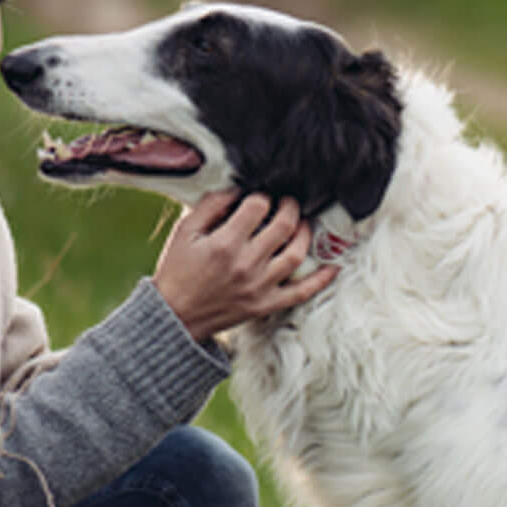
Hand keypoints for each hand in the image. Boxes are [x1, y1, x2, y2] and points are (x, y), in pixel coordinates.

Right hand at [153, 191, 338, 341]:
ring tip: (302, 223)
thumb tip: (236, 189)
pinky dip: (320, 280)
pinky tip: (333, 266)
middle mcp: (246, 264)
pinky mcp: (266, 304)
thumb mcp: (184, 233)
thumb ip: (210, 206)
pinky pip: (301, 292)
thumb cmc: (177, 272)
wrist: (174, 316)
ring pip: (296, 254)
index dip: (261, 196)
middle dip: (289, 207)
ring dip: (305, 233)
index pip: (257, 207)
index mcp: (225, 243)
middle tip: (288, 202)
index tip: (259, 197)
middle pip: (283, 226)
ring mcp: (259, 286)